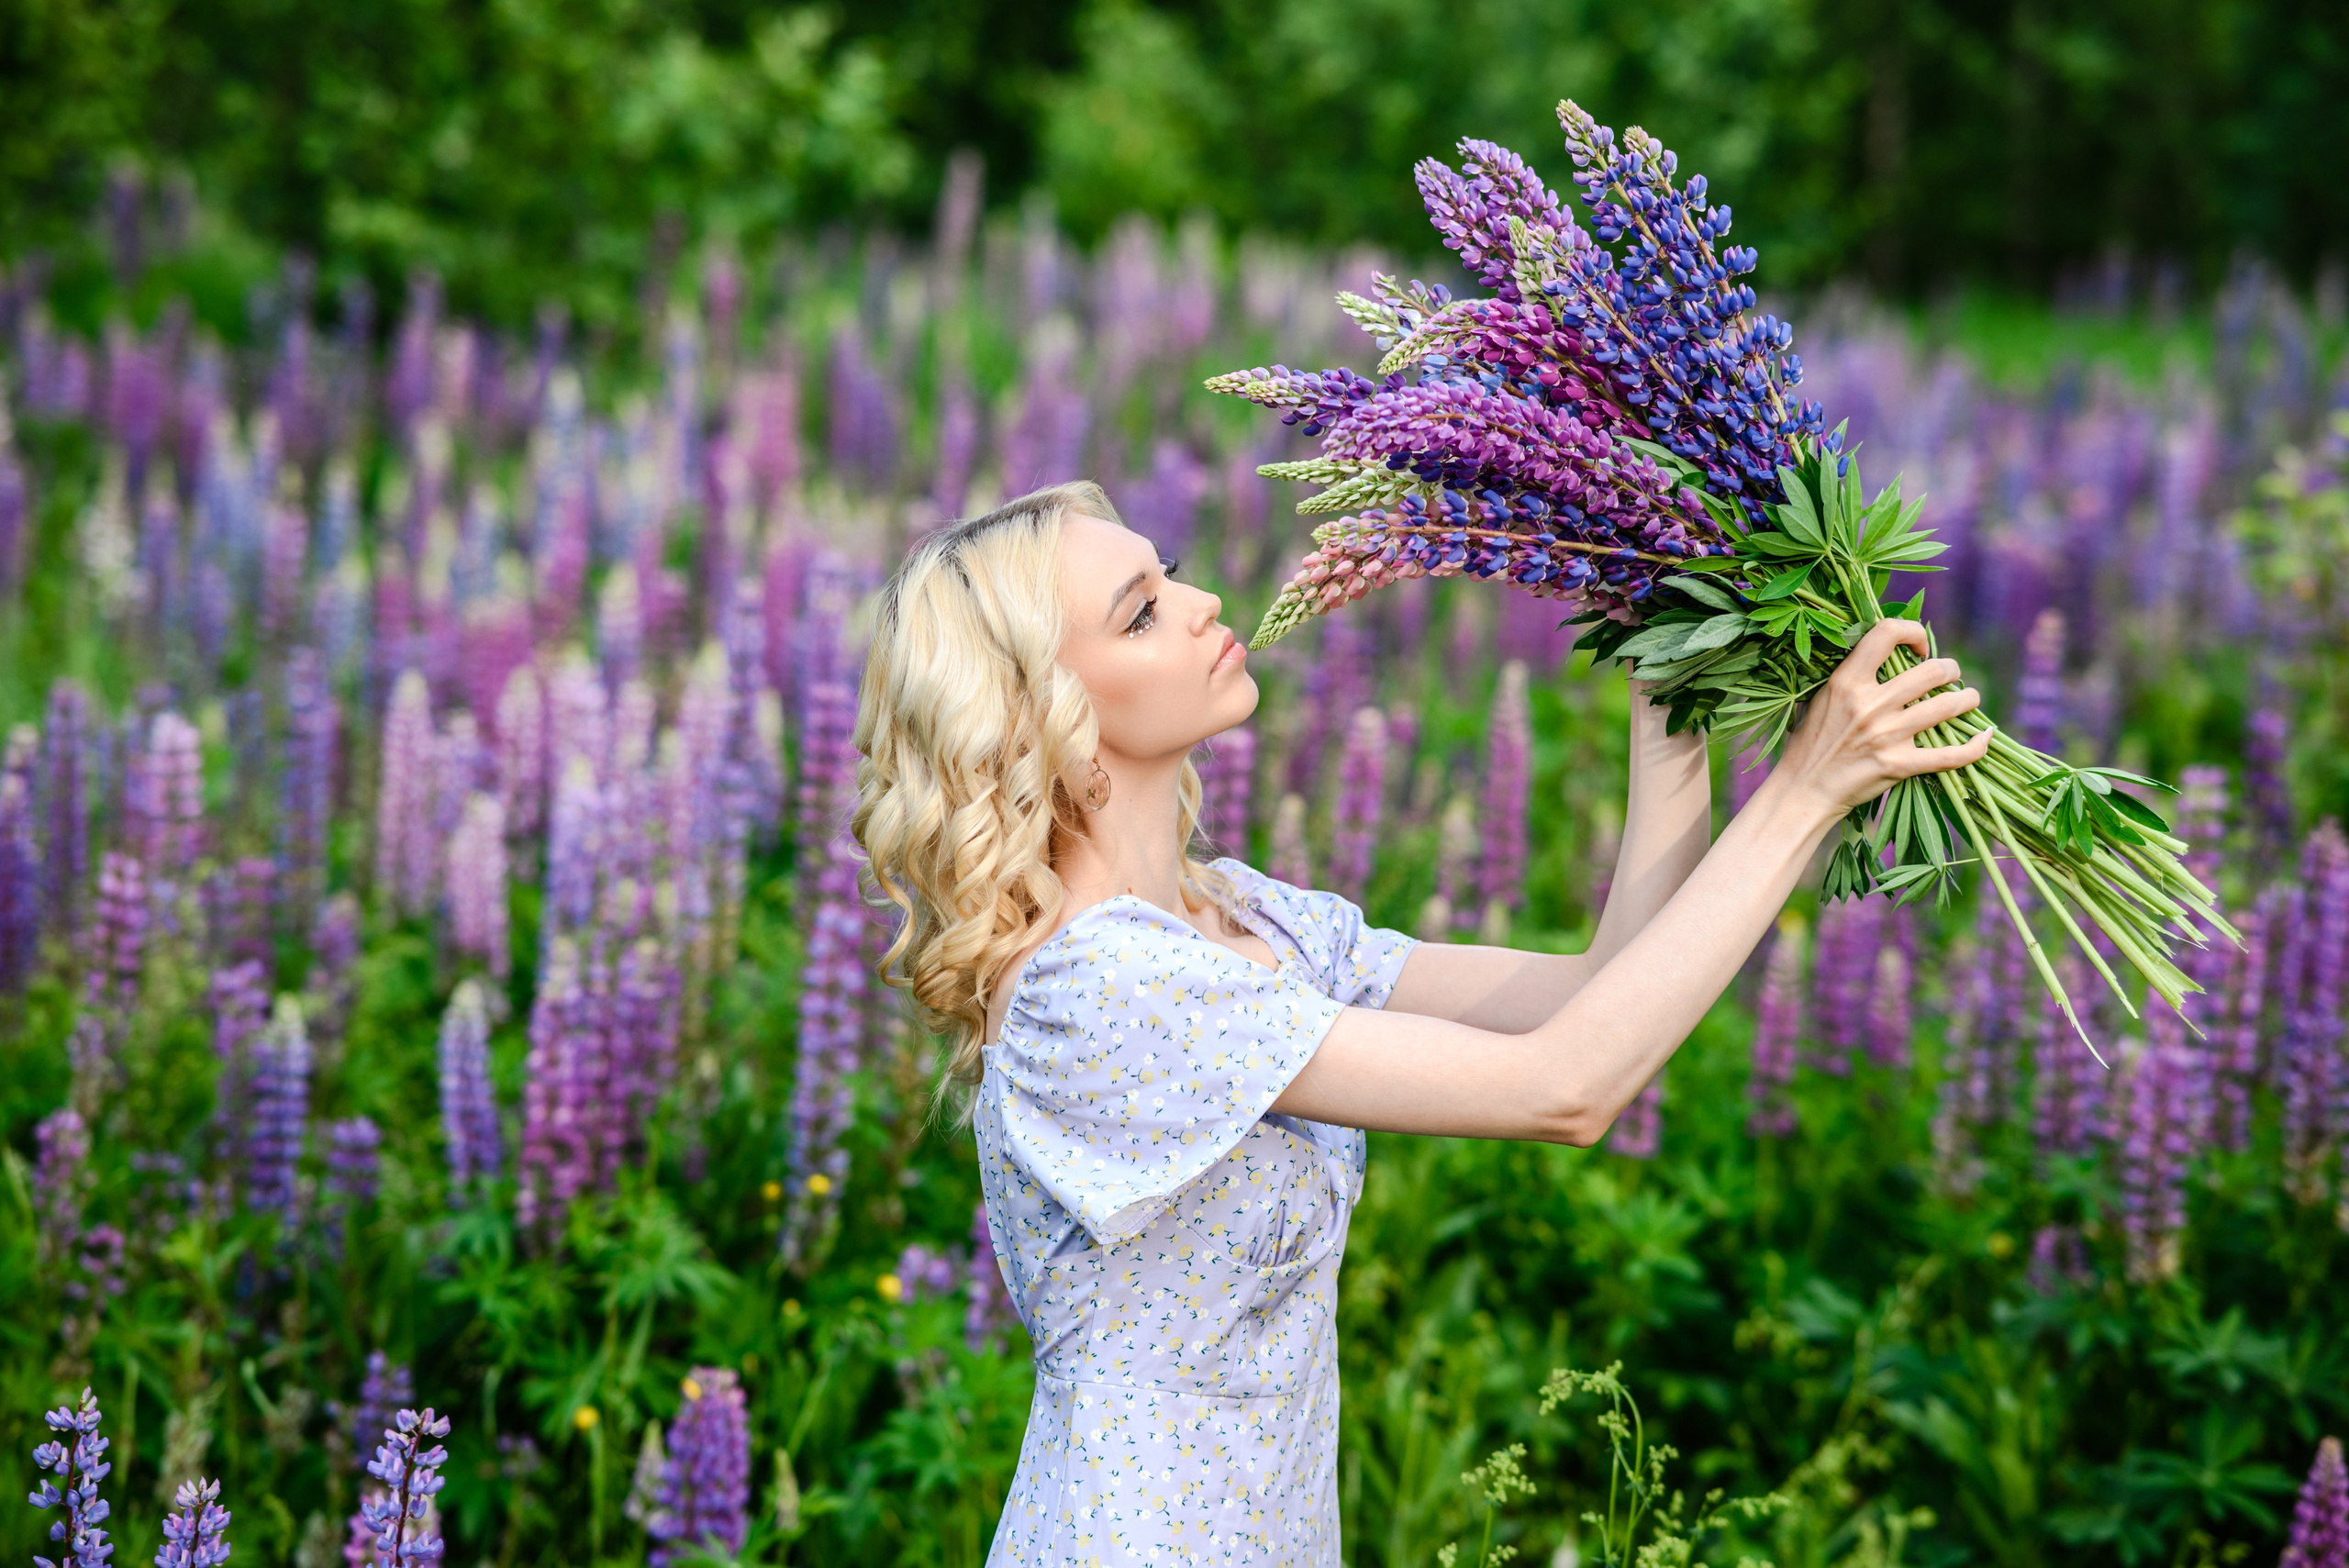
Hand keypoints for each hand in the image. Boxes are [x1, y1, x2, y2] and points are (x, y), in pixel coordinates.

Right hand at [1772, 619, 1989, 817]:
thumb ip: (1850, 676)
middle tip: (1950, 677)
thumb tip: (1883, 652)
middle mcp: (1870, 704)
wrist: (1803, 790)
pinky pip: (1952, 755)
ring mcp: (1887, 735)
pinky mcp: (1900, 765)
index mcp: (1847, 681)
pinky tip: (1983, 736)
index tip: (1919, 647)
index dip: (1913, 631)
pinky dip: (1975, 746)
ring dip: (1968, 700)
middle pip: (1932, 670)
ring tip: (1968, 700)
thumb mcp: (1820, 698)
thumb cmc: (1809, 742)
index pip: (1887, 632)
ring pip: (1948, 706)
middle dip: (1950, 669)